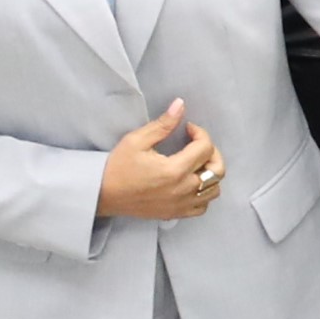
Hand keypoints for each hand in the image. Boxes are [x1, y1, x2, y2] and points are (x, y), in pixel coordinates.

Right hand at [100, 99, 223, 223]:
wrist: (102, 194)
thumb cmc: (117, 166)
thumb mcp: (137, 140)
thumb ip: (163, 124)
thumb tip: (181, 104)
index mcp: (175, 170)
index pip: (205, 148)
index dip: (200, 133)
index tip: (188, 128)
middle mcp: (183, 190)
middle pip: (217, 170)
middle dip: (212, 152)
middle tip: (197, 144)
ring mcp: (181, 205)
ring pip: (214, 190)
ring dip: (210, 173)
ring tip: (195, 163)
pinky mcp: (175, 214)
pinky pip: (202, 206)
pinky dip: (204, 194)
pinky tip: (192, 183)